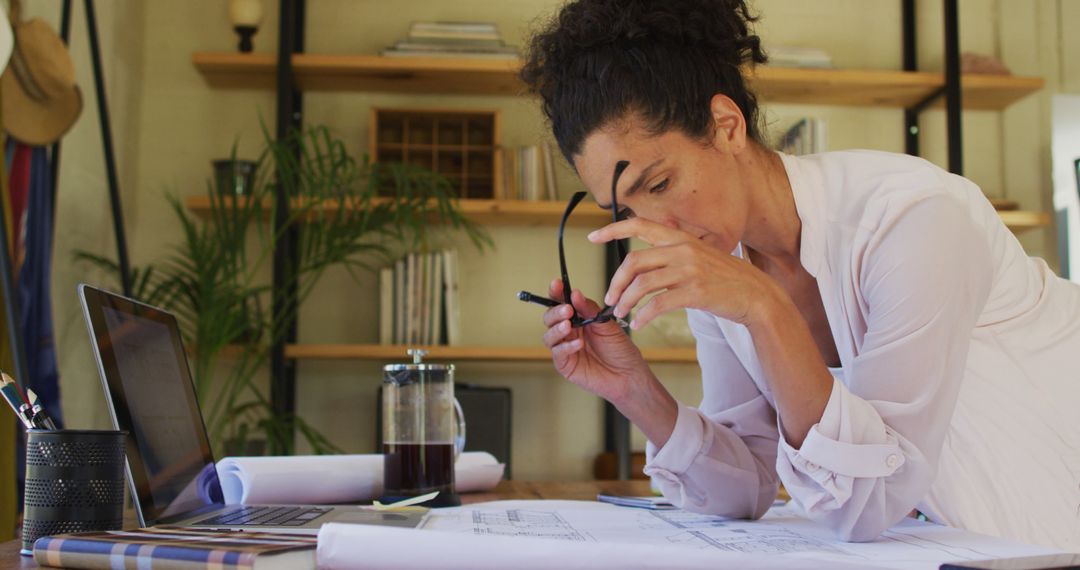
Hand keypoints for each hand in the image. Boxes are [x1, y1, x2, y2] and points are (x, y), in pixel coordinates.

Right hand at [541, 278, 650, 404]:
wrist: (628, 374)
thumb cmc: (620, 350)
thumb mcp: (607, 324)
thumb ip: (589, 309)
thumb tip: (575, 294)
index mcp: (578, 319)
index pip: (561, 303)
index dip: (556, 293)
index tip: (557, 284)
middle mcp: (569, 332)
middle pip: (550, 318)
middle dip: (555, 311)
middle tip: (567, 309)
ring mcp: (565, 348)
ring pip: (549, 335)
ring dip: (556, 328)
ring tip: (568, 325)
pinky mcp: (566, 364)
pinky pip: (558, 353)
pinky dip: (566, 346)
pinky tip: (578, 343)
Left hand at [588, 218, 776, 328]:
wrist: (757, 295)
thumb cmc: (726, 278)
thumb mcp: (701, 253)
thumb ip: (677, 248)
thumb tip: (655, 237)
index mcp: (681, 238)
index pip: (640, 225)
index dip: (613, 230)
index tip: (592, 236)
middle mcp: (683, 250)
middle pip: (633, 261)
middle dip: (616, 282)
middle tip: (610, 298)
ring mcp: (689, 270)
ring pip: (642, 285)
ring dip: (626, 302)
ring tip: (621, 314)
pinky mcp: (695, 292)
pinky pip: (659, 304)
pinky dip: (644, 317)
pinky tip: (639, 325)